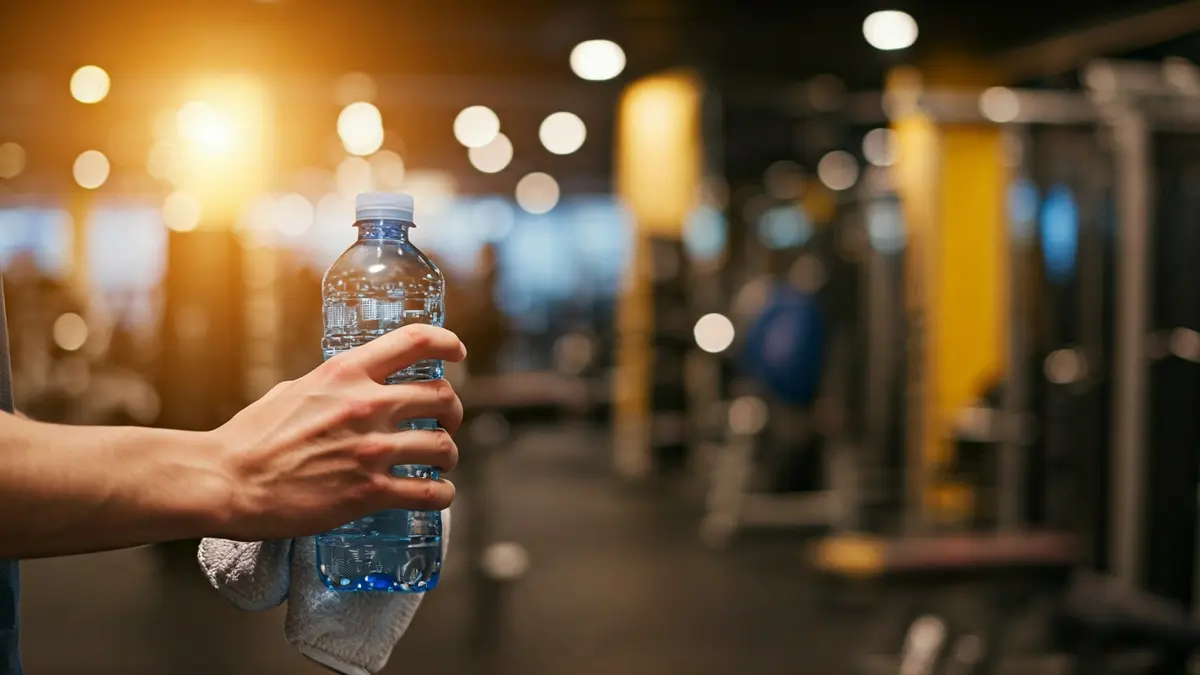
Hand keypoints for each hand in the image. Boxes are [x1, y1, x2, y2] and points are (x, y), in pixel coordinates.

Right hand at [209, 324, 465, 540]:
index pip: (415, 341)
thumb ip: (329, 386)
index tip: (458, 353)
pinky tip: (437, 495)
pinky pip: (429, 492)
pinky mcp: (369, 492)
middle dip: (452, 411)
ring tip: (440, 464)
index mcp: (346, 373)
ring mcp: (371, 450)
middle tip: (447, 423)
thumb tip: (348, 388)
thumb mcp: (292, 390)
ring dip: (448, 456)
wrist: (226, 481)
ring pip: (443, 447)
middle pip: (441, 397)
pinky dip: (441, 494)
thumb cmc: (250, 437)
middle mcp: (367, 405)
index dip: (447, 343)